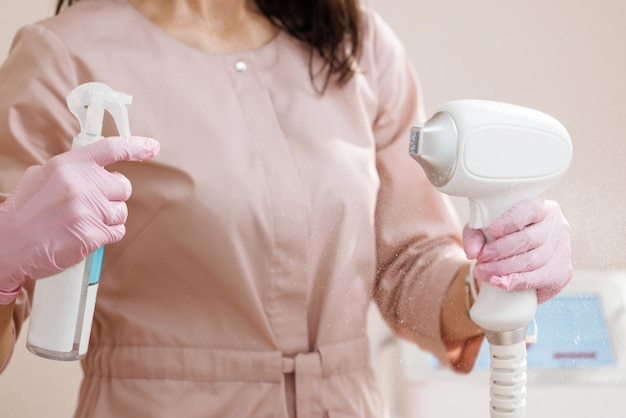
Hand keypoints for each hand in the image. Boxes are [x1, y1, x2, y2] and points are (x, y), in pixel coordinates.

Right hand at [0, 136, 159, 303]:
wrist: (7, 244)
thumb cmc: (25, 212)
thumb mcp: (42, 177)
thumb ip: (72, 170)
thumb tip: (96, 170)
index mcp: (69, 165)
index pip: (110, 149)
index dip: (135, 146)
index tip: (153, 146)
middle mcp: (81, 184)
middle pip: (123, 186)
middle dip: (112, 196)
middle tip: (91, 204)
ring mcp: (88, 210)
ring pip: (121, 211)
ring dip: (108, 218)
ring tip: (82, 221)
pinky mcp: (93, 234)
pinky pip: (117, 231)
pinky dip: (106, 235)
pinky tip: (85, 234)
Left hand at [462, 197, 572, 303]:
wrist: (517, 255)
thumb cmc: (500, 236)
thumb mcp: (483, 229)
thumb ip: (474, 235)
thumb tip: (472, 252)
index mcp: (541, 207)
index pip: (530, 210)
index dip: (510, 221)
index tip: (490, 230)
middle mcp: (557, 225)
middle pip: (530, 239)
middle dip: (500, 252)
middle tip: (480, 259)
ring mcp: (563, 248)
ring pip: (535, 260)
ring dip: (505, 269)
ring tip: (484, 272)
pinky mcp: (563, 271)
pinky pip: (542, 278)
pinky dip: (519, 282)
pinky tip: (502, 283)